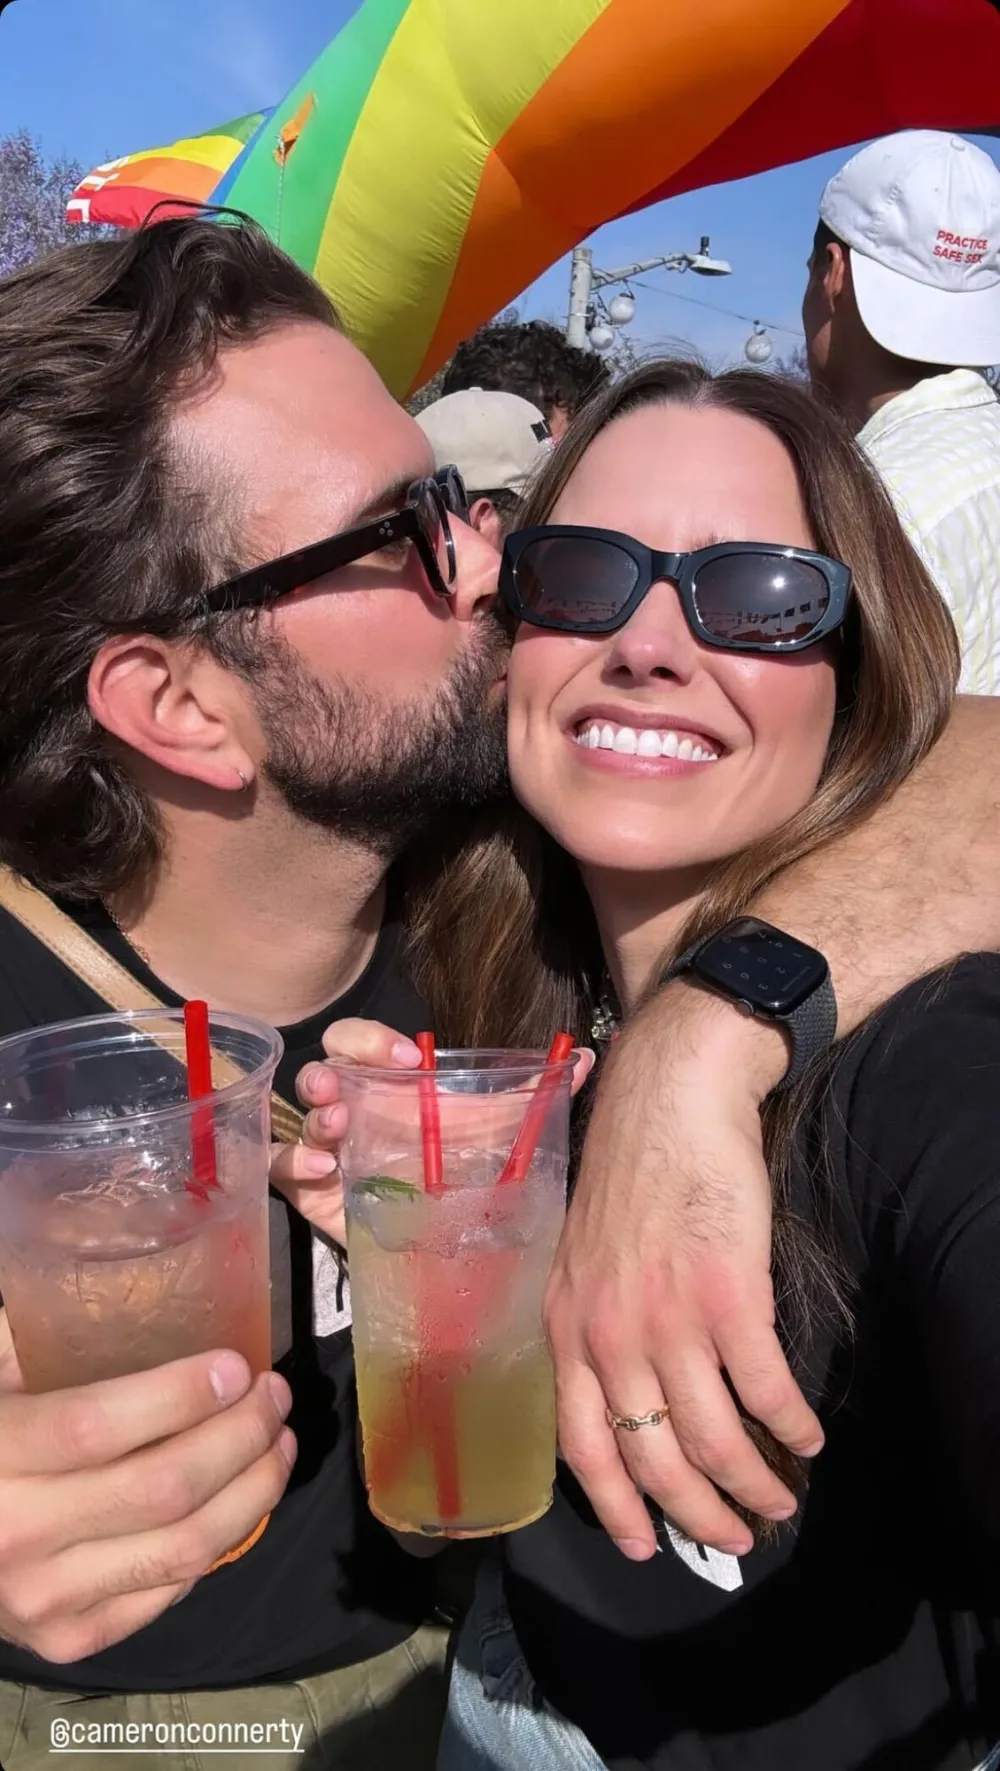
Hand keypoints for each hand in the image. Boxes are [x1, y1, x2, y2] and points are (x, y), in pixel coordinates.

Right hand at [0, 1313, 293, 1662]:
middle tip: (274, 1396)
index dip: (179, 1395)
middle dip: (241, 1435)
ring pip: (186, 1548)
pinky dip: (221, 1540)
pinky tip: (239, 1497)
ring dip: (254, 1491)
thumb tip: (139, 1272)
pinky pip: (170, 1590)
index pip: (97, 1427)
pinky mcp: (72, 1639)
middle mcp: (18, 1534)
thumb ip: (45, 1332)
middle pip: (163, 1489)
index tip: (237, 1366)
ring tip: (278, 1443)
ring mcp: (46, 1599)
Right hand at [269, 1019, 594, 1243]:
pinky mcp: (313, 1194)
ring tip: (334, 1128)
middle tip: (341, 1088)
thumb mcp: (494, 1130)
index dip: (372, 1040)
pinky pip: (284, 1173)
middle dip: (326, 1072)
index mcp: (386, 1087)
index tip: (405, 1059)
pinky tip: (321, 1171)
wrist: (440, 1237)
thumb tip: (584, 1059)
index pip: (359, 1042)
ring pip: (301, 1120)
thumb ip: (536, 1095)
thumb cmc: (459, 1170)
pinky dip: (294, 1166)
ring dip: (313, 1117)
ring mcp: (328, 1151)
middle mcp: (351, 1110)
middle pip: (321, 1070)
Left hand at [544, 982, 823, 1560]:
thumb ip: (589, 1322)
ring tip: (779, 1501)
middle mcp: (609, 1333)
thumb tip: (621, 1389)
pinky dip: (790, 1424)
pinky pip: (764, 1387)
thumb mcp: (577, 1254)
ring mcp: (668, 1317)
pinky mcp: (728, 1294)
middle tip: (733, 1540)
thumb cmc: (628, 1170)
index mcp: (566, 1326)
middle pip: (653, 1455)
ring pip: (712, 1436)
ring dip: (752, 1482)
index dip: (614, 1505)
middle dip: (697, 1514)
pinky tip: (808, 1437)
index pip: (582, 1443)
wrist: (668, 1100)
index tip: (640, 1545)